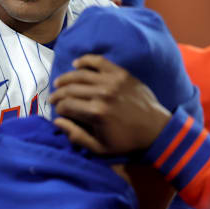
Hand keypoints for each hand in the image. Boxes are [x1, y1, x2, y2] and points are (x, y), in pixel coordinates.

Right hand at [49, 54, 170, 154]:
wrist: (155, 129)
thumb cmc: (126, 141)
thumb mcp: (99, 148)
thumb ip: (76, 135)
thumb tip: (56, 122)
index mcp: (95, 113)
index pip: (66, 105)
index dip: (58, 108)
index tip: (58, 111)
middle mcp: (101, 94)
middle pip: (70, 89)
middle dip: (58, 94)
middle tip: (53, 98)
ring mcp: (111, 81)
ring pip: (80, 74)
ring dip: (66, 78)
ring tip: (59, 83)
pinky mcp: (120, 73)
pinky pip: (98, 61)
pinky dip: (85, 60)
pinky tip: (76, 64)